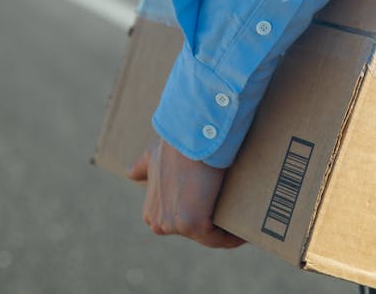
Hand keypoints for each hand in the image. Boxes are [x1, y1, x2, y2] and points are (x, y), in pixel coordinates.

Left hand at [126, 138, 244, 248]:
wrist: (192, 136)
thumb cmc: (178, 145)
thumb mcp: (154, 156)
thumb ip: (142, 168)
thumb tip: (129, 172)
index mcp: (151, 213)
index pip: (183, 223)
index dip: (204, 216)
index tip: (219, 207)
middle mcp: (159, 223)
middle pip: (197, 232)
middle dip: (216, 224)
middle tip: (235, 209)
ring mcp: (174, 225)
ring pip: (209, 236)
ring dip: (227, 231)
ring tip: (243, 216)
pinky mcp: (192, 225)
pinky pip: (220, 239)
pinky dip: (234, 236)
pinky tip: (246, 227)